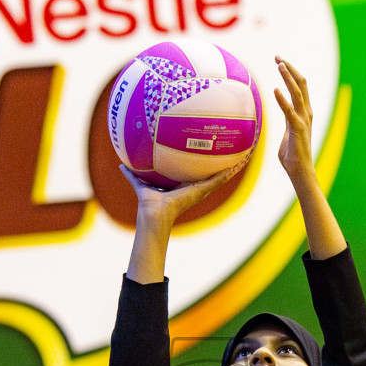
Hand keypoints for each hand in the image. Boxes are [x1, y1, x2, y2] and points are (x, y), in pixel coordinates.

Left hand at [121, 161, 242, 228]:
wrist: (155, 214)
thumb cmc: (149, 202)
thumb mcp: (141, 182)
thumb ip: (132, 174)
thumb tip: (121, 164)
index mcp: (183, 185)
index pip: (194, 173)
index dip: (202, 164)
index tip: (209, 154)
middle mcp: (194, 187)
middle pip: (211, 173)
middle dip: (222, 164)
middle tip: (231, 152)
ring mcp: (201, 189)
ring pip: (221, 175)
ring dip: (233, 166)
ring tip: (244, 154)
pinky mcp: (204, 190)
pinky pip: (221, 178)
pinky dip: (232, 170)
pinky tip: (242, 161)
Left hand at [274, 57, 315, 183]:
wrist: (300, 171)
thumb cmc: (292, 155)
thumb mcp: (288, 132)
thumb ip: (286, 120)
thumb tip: (280, 114)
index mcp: (304, 112)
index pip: (299, 86)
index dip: (290, 72)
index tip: (279, 61)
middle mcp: (306, 113)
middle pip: (301, 84)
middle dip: (289, 68)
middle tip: (277, 57)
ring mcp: (303, 120)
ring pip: (297, 93)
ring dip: (288, 77)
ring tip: (279, 65)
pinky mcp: (297, 129)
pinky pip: (289, 111)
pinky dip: (282, 99)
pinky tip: (275, 89)